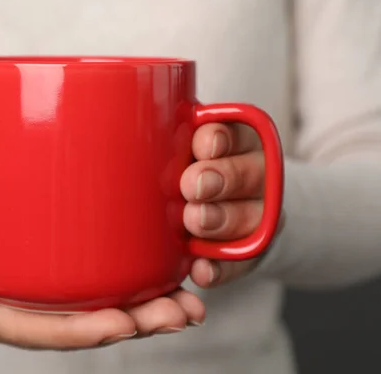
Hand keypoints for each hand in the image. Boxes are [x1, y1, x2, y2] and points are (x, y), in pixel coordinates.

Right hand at [0, 153, 205, 349]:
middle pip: (76, 322)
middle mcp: (14, 301)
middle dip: (131, 323)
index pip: (37, 330)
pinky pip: (86, 274)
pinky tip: (160, 267)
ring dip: (140, 306)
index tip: (126, 323)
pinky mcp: (44, 253)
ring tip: (186, 298)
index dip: (81, 331)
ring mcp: (31, 280)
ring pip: (89, 303)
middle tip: (181, 311)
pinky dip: (125, 276)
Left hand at [180, 124, 283, 287]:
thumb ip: (173, 140)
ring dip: (220, 219)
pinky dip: (220, 267)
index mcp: (239, 143)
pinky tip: (202, 269)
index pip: (237, 132)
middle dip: (219, 178)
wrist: (230, 210)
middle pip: (247, 173)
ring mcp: (258, 215)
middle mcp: (255, 176)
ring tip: (194, 220)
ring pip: (249, 216)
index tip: (201, 145)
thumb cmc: (191, 170)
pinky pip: (240, 262)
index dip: (220, 138)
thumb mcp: (186, 148)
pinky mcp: (251, 252)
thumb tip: (137, 125)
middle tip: (191, 186)